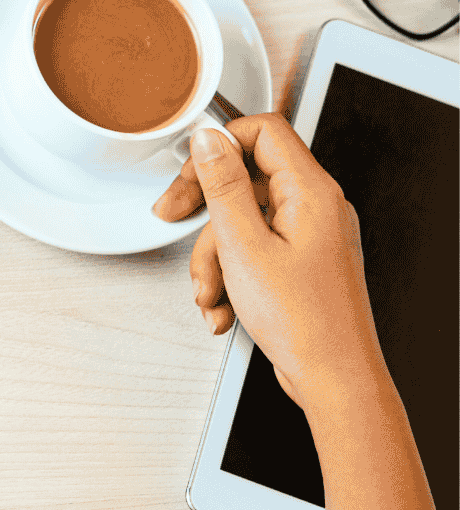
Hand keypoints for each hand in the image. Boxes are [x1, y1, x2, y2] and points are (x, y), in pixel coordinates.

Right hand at [152, 114, 386, 408]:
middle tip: (174, 218)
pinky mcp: (301, 262)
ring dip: (215, 257)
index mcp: (311, 192)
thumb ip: (223, 186)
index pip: (264, 131)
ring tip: (210, 292)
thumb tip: (209, 140)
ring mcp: (310, 236)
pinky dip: (233, 276)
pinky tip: (226, 307)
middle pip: (246, 180)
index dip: (221, 143)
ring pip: (244, 221)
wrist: (334, 378)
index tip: (190, 168)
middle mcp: (317, 207)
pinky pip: (255, 251)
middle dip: (205, 210)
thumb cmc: (305, 323)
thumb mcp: (245, 246)